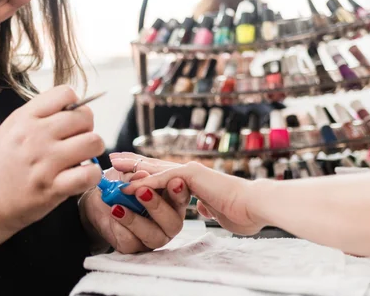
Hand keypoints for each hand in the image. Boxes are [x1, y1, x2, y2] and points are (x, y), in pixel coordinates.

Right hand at [0, 85, 104, 232]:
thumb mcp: (9, 130)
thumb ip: (38, 117)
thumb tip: (71, 110)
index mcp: (24, 118)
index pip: (65, 93)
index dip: (74, 105)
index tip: (70, 119)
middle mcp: (35, 136)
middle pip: (84, 116)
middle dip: (86, 127)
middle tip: (78, 140)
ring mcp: (45, 162)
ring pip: (93, 142)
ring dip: (92, 150)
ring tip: (80, 158)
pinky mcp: (53, 188)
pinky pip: (90, 173)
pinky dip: (92, 175)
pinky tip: (81, 176)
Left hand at [78, 164, 190, 253]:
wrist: (98, 199)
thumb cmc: (120, 184)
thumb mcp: (125, 175)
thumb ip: (134, 175)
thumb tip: (142, 175)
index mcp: (171, 202)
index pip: (182, 198)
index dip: (180, 192)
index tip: (174, 181)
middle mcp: (167, 222)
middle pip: (173, 222)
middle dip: (157, 206)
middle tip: (142, 191)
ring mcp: (153, 237)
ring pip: (154, 237)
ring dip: (135, 220)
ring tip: (118, 207)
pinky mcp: (134, 247)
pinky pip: (132, 243)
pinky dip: (120, 228)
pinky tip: (112, 214)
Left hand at [111, 153, 266, 235]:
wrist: (256, 205)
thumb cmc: (242, 211)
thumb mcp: (217, 210)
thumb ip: (207, 206)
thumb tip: (203, 207)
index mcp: (193, 180)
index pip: (164, 172)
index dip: (146, 170)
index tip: (129, 169)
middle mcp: (188, 172)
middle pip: (154, 164)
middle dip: (132, 162)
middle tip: (113, 158)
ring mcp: (188, 171)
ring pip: (153, 168)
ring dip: (132, 168)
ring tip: (113, 166)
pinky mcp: (190, 176)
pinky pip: (161, 179)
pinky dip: (144, 182)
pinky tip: (128, 185)